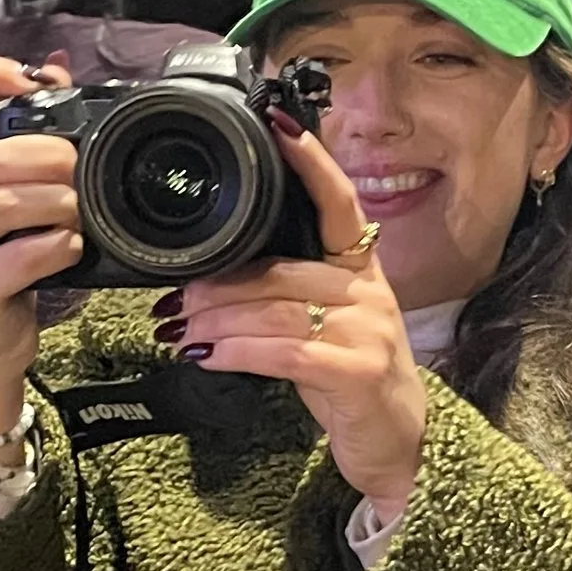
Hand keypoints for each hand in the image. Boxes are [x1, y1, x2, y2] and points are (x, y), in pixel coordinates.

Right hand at [0, 57, 81, 437]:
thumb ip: (13, 141)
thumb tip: (57, 72)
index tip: (28, 81)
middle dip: (47, 156)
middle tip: (77, 169)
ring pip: (2, 203)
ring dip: (56, 202)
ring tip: (75, 211)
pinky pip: (19, 256)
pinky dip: (57, 245)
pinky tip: (70, 246)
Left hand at [167, 126, 426, 524]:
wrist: (399, 446)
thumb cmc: (350, 379)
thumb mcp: (324, 324)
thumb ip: (284, 292)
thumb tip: (211, 277)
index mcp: (360, 268)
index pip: (339, 201)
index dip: (310, 160)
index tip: (278, 125)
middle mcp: (368, 291)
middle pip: (278, 268)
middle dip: (215, 284)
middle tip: (171, 301)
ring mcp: (367, 330)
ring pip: (272, 309)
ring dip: (214, 320)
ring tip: (179, 331)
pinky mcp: (357, 371)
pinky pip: (282, 350)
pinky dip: (235, 351)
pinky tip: (207, 356)